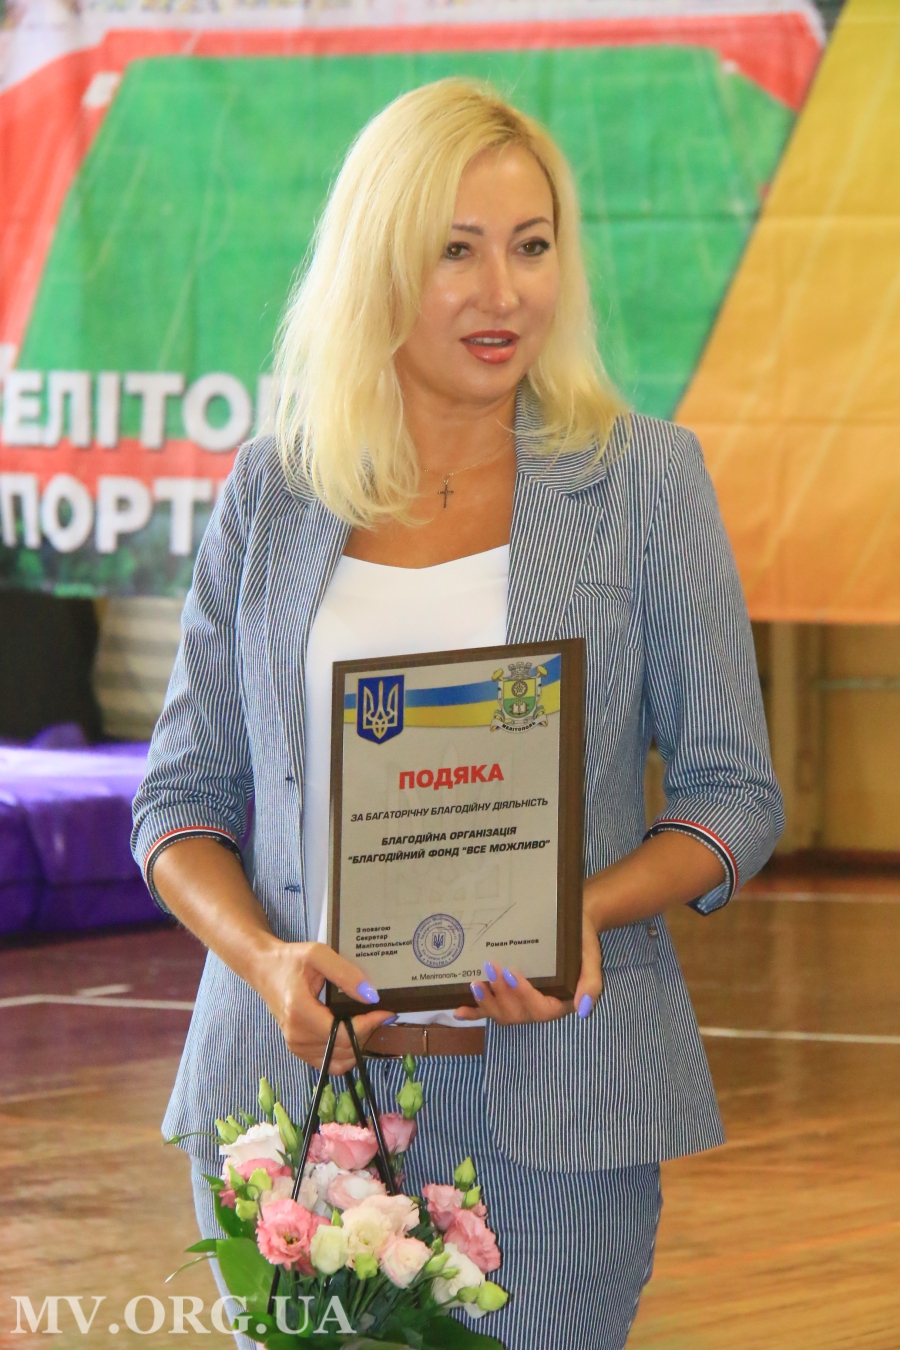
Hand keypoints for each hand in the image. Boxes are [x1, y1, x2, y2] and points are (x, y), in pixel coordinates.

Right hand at [256, 939, 395, 1072]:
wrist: (264, 969)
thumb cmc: (290, 960)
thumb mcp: (318, 954)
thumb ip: (345, 973)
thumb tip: (371, 996)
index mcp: (300, 1012)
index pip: (343, 1034)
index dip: (369, 1025)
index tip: (386, 1011)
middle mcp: (296, 1036)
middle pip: (344, 1049)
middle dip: (367, 1032)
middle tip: (378, 1011)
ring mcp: (296, 1046)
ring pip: (339, 1059)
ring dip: (358, 1043)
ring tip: (366, 1020)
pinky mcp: (299, 1050)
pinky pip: (330, 1063)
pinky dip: (345, 1052)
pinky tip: (351, 1031)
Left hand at [453, 912, 602, 1024]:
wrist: (572, 921)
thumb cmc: (582, 939)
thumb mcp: (591, 957)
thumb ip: (591, 983)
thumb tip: (582, 1009)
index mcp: (561, 1001)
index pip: (542, 1009)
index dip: (523, 995)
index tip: (511, 972)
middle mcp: (539, 1005)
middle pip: (518, 1014)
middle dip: (502, 995)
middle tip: (491, 968)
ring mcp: (521, 1001)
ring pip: (502, 1014)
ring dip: (486, 1003)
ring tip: (475, 984)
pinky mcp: (508, 994)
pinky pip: (491, 1009)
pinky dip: (475, 1012)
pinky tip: (459, 1011)